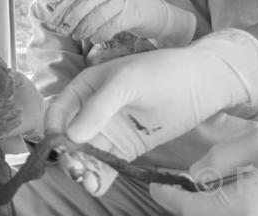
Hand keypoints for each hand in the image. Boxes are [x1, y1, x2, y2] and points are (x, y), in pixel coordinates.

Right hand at [44, 29, 257, 165]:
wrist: (203, 82)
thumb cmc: (164, 72)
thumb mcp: (128, 82)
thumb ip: (99, 107)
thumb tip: (70, 137)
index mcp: (87, 86)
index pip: (59, 111)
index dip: (54, 130)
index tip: (60, 148)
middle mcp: (94, 109)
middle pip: (70, 137)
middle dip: (69, 155)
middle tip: (78, 170)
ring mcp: (111, 129)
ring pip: (87, 153)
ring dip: (84, 169)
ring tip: (89, 182)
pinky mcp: (128, 146)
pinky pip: (107, 163)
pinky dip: (100, 175)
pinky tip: (98, 186)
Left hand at [47, 0, 195, 45]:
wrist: (159, 15)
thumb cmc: (130, 8)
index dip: (63, 6)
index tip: (51, 20)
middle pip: (85, 2)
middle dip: (69, 18)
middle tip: (61, 31)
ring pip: (96, 15)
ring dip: (83, 28)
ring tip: (77, 36)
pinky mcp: (133, 13)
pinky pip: (110, 26)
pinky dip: (99, 34)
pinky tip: (93, 39)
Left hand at [149, 121, 257, 215]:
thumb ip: (218, 159)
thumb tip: (195, 176)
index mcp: (245, 206)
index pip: (191, 209)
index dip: (169, 198)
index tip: (156, 187)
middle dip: (190, 207)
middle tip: (179, 190)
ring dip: (212, 209)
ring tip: (206, 191)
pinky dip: (233, 210)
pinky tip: (235, 195)